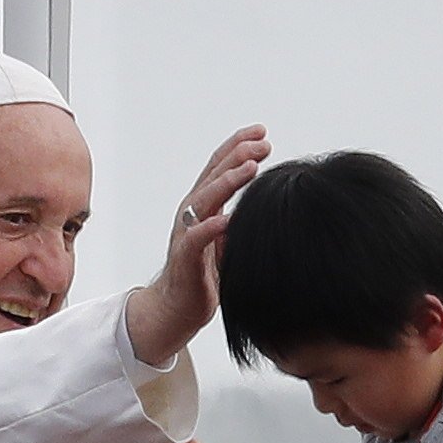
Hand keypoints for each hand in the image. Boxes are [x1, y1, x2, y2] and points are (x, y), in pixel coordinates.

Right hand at [124, 126, 270, 366]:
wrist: (176, 309)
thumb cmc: (202, 275)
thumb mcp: (226, 240)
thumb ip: (238, 219)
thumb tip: (267, 203)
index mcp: (203, 206)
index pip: (219, 167)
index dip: (238, 147)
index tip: (262, 133)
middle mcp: (192, 213)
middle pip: (213, 175)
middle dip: (238, 155)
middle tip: (262, 142)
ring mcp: (186, 234)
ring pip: (205, 199)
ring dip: (227, 181)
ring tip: (250, 167)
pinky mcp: (185, 259)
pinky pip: (196, 240)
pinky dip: (211, 228)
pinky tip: (227, 219)